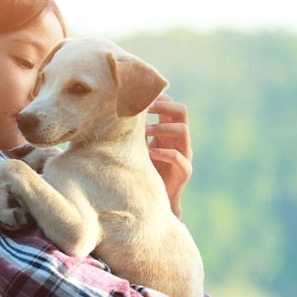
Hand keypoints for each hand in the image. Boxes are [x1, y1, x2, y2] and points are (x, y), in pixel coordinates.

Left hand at [146, 94, 192, 218]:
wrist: (152, 199)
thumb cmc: (141, 169)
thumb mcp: (137, 146)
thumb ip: (134, 131)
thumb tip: (112, 113)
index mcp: (169, 131)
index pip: (172, 106)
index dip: (160, 98)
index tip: (142, 96)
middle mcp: (179, 140)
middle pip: (182, 112)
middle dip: (164, 107)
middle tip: (146, 108)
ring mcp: (184, 154)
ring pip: (182, 130)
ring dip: (162, 127)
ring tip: (145, 131)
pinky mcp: (184, 171)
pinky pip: (179, 157)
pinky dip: (163, 152)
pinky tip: (149, 152)